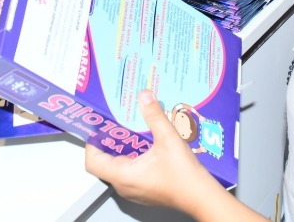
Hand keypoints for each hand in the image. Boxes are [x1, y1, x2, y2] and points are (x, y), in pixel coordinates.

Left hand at [85, 91, 230, 214]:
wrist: (201, 196)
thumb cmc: (184, 176)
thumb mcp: (168, 139)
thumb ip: (154, 115)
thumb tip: (144, 97)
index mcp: (124, 176)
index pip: (93, 161)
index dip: (92, 143)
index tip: (99, 127)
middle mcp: (124, 186)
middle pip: (105, 162)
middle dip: (109, 141)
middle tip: (116, 123)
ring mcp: (134, 190)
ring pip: (118, 167)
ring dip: (123, 148)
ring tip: (132, 130)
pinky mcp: (144, 190)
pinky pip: (130, 172)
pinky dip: (132, 156)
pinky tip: (146, 144)